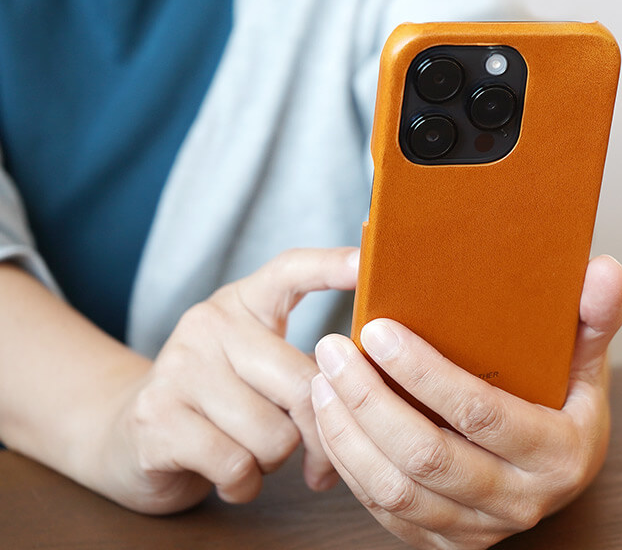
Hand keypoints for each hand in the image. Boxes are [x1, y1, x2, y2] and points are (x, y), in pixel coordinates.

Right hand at [99, 247, 358, 513]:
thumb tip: (367, 391)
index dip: (330, 266)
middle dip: (321, 435)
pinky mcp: (158, 418)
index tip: (365, 261)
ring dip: (275, 462)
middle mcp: (209, 324)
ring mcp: (179, 368)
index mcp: (243, 303)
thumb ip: (307, 367)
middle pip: (304, 383)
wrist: (130, 434)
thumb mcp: (259, 367)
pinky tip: (230, 476)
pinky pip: (237, 466)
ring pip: (276, 435)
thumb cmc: (219, 403)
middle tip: (318, 462)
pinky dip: (244, 485)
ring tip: (253, 454)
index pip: (289, 270)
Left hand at [311, 255, 621, 548]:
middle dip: (370, 398)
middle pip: (426, 456)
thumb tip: (605, 269)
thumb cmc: (565, 403)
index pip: (480, 413)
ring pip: (395, 490)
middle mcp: (518, 501)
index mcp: (558, 454)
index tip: (379, 330)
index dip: (424, 373)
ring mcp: (476, 529)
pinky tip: (330, 419)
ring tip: (323, 379)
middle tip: (333, 349)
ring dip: (348, 432)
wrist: (555, 472)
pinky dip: (348, 463)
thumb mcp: (587, 360)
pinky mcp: (442, 541)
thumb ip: (596, 317)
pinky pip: (383, 509)